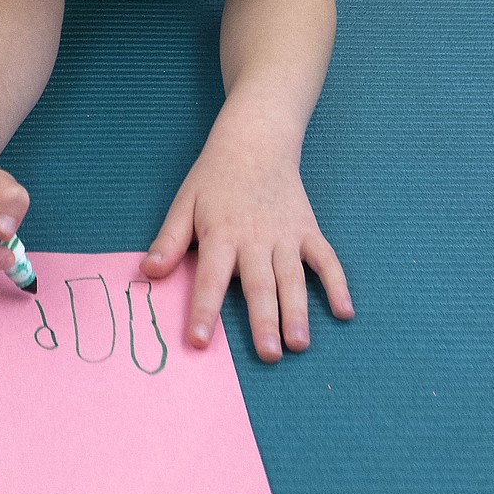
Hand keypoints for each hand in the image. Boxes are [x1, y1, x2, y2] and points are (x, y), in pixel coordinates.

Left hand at [140, 113, 353, 361]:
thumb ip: (170, 239)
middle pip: (259, 284)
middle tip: (269, 354)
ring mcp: (286, 235)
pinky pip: (326, 259)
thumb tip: (148, 272)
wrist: (256, 140)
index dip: (205, 310)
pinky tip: (344, 312)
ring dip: (298, 311)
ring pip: (293, 278)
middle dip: (263, 320)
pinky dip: (337, 284)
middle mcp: (255, 238)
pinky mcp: (308, 229)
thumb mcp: (185, 201)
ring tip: (299, 344)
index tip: (200, 341)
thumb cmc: (215, 176)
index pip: (210, 277)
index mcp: (221, 233)